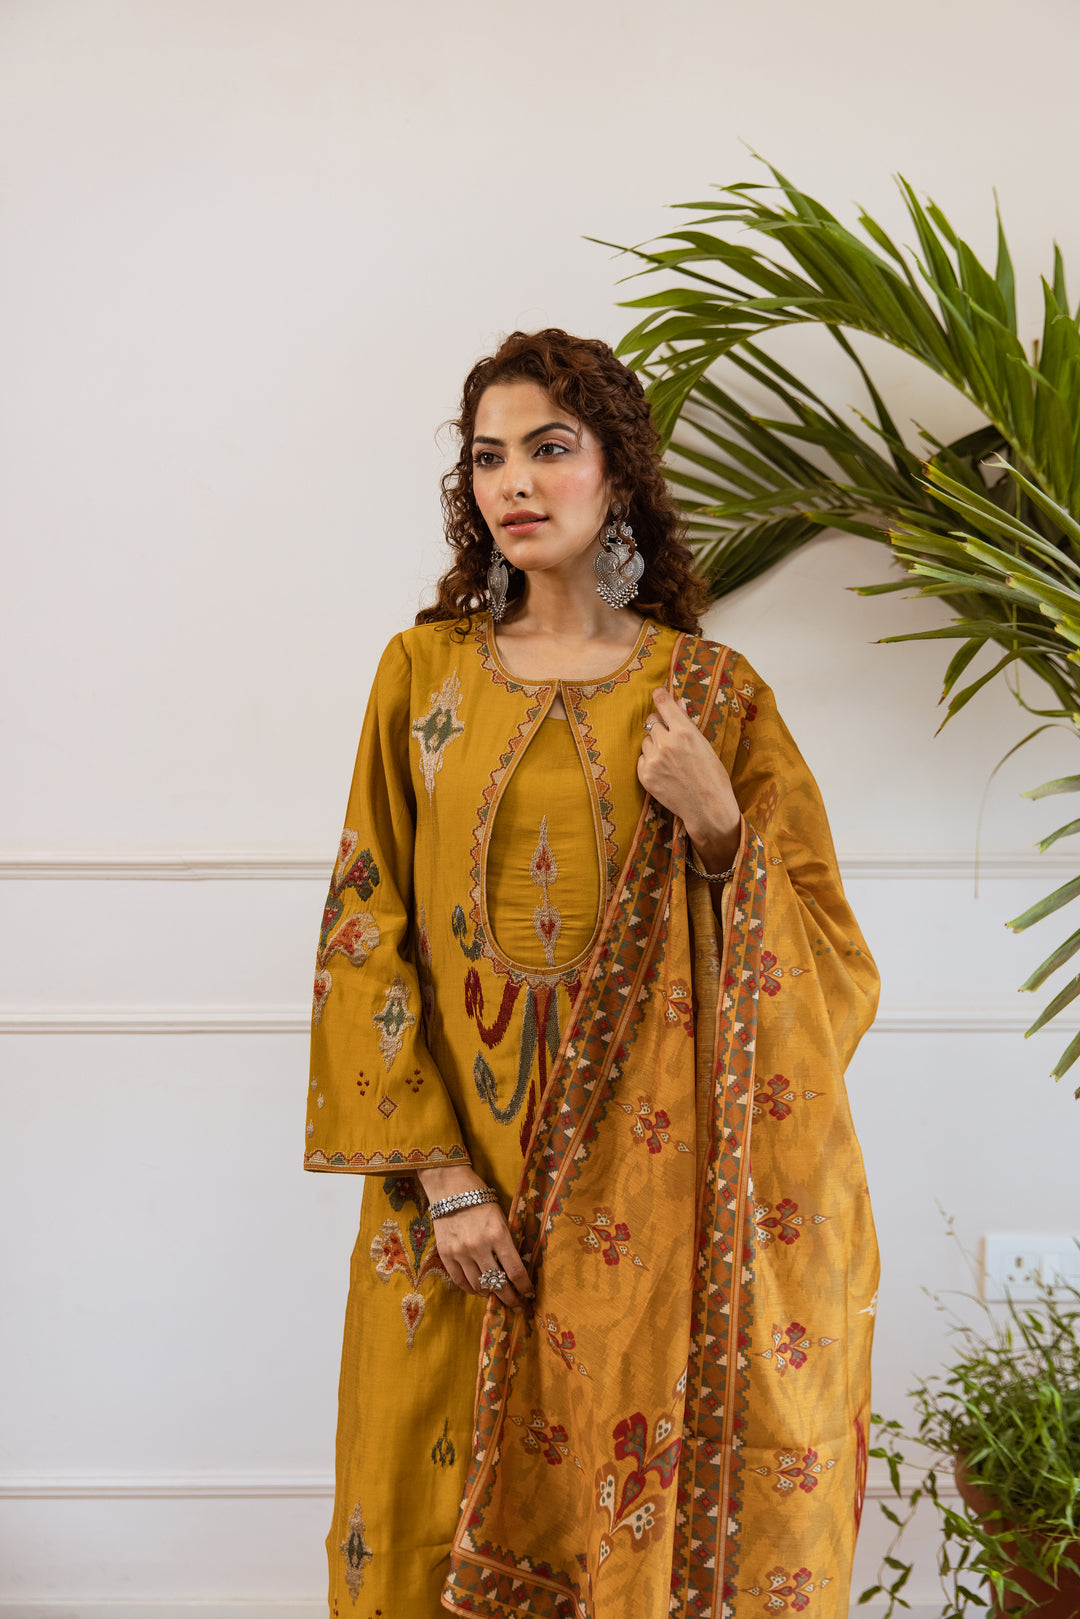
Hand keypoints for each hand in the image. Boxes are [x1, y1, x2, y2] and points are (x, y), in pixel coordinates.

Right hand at [417, 1165, 533, 1312]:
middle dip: (511, 1298)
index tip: (530, 1295)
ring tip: (498, 1296)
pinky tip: (479, 1290)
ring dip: (491, 1294)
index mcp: (498, 1234)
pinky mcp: (445, 1254)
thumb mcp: (501, 1217)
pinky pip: (460, 1281)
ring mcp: (460, 1251)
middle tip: (518, 1306)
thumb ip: (507, 1242)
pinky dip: (471, 1289)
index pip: (515, 1271)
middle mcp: (479, 1246)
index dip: (524, 1287)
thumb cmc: (480, 1197)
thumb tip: (515, 1268)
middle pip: (498, 1283)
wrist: (449, 1185)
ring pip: (479, 1285)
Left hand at [637, 687, 740, 870]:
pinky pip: (641, 758)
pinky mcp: (645, 775)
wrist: (708, 807)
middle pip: (652, 722)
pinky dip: (649, 761)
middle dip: (659, 726)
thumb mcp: (704, 745)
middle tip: (670, 738)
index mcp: (685, 732)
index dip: (660, 696)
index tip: (657, 694)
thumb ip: (687, 723)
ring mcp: (653, 760)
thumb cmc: (712, 775)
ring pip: (646, 741)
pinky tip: (664, 771)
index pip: (664, 703)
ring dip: (654, 745)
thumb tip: (678, 703)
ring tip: (670, 759)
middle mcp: (666, 743)